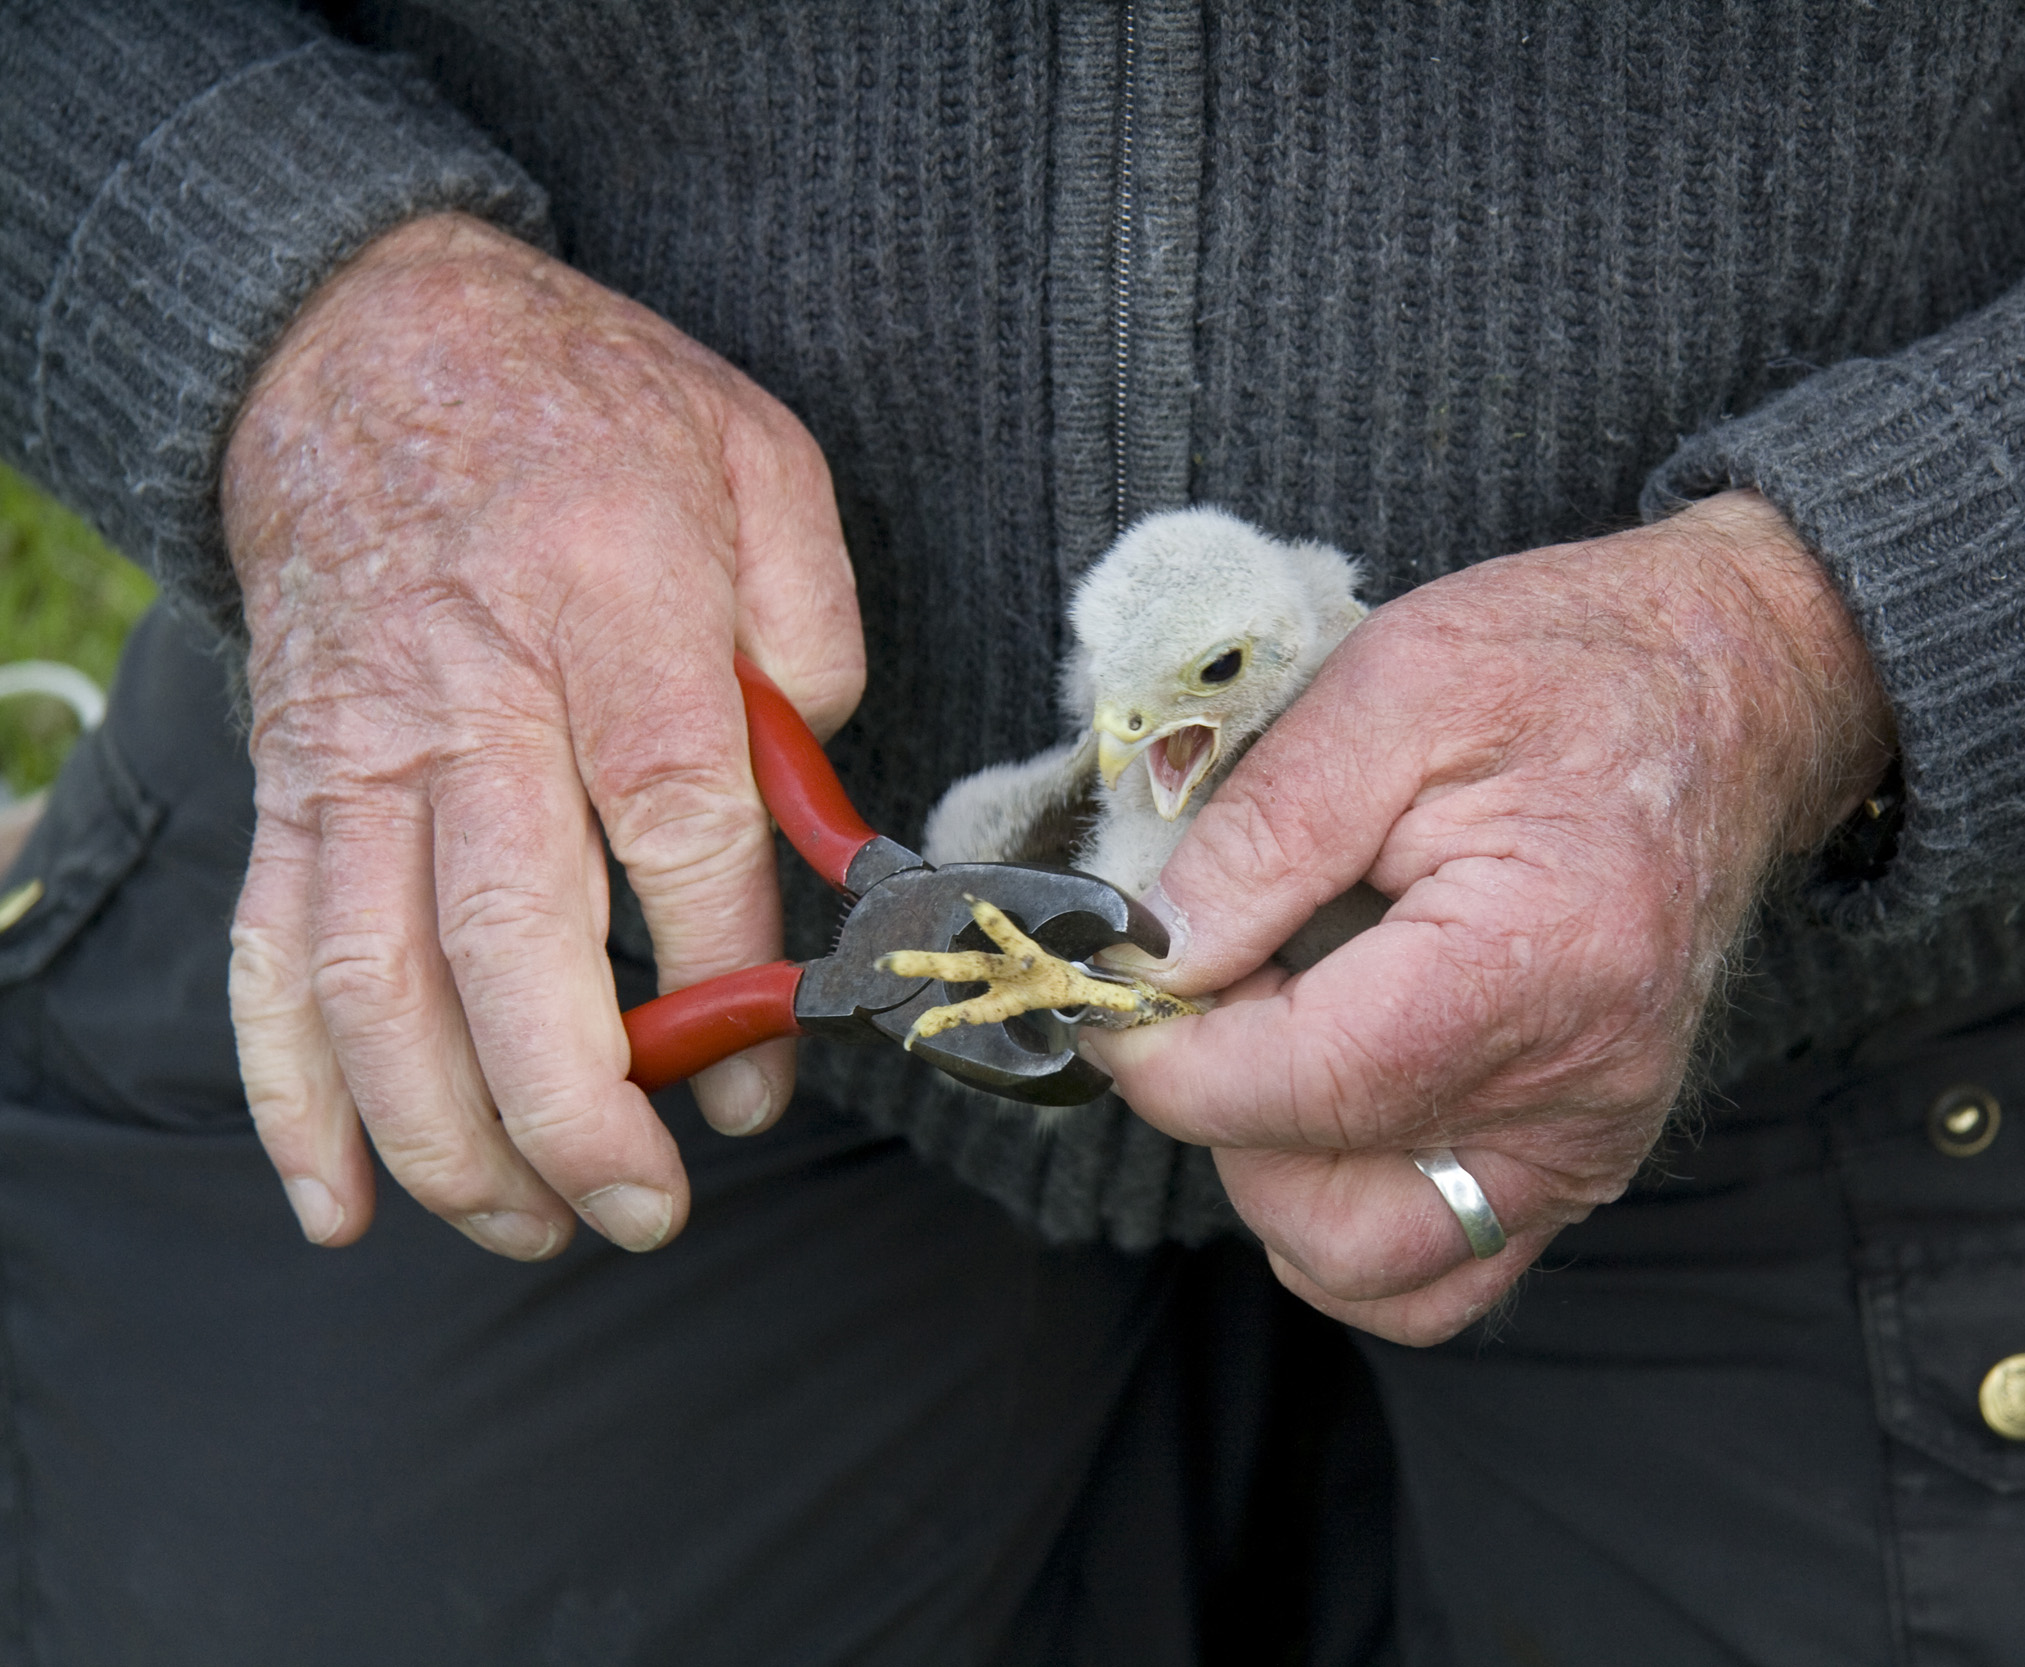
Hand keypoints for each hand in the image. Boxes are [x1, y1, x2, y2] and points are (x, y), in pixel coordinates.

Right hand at [222, 214, 862, 1257]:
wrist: (366, 340)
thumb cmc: (592, 413)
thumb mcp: (761, 463)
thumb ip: (811, 633)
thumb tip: (817, 808)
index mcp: (611, 613)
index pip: (677, 828)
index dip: (730, 972)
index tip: (770, 1068)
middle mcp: (472, 700)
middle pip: (506, 939)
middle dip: (576, 1108)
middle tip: (647, 1208)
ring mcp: (360, 754)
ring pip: (376, 982)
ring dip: (447, 1137)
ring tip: (536, 1229)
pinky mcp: (293, 788)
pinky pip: (272, 959)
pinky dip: (293, 1098)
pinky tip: (344, 1203)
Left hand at [1086, 493, 1889, 1343]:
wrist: (1730, 689)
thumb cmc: (1570, 669)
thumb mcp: (1396, 685)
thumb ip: (1264, 831)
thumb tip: (1153, 953)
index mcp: (1533, 962)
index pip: (1298, 1089)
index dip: (1165, 1050)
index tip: (1116, 976)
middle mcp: (1578, 1092)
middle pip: (1323, 1206)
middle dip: (1221, 1109)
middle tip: (1218, 977)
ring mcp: (1589, 1145)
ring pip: (1374, 1267)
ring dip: (1278, 1172)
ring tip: (1279, 1030)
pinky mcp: (1585, 1160)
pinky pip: (1444, 1264)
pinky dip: (1353, 1213)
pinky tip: (1330, 1102)